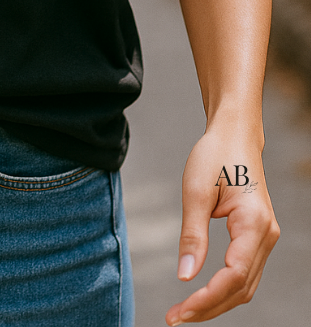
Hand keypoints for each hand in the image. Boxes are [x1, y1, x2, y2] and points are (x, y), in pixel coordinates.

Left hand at [165, 125, 279, 323]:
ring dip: (216, 302)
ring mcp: (265, 238)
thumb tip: (185, 277)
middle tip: (174, 318)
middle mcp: (267, 235)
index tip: (179, 311)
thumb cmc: (214, 155)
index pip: (234, 276)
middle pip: (241, 288)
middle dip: (209, 308)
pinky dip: (223, 289)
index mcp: (254, 223)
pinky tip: (201, 294)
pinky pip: (243, 273)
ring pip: (245, 285)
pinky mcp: (257, 237)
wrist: (234, 134)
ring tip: (184, 312)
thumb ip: (192, 235)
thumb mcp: (196, 190)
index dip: (207, 299)